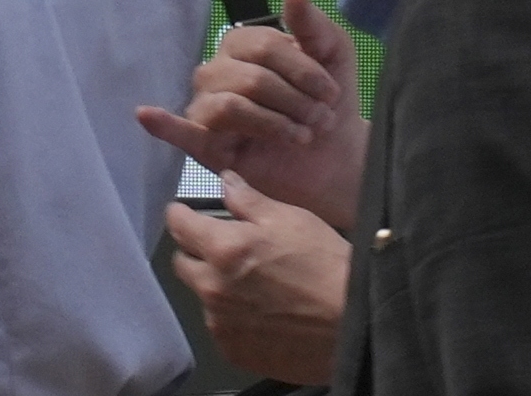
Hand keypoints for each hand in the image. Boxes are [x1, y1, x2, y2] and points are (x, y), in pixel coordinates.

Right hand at [136, 0, 366, 226]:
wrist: (335, 159)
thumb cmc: (327, 101)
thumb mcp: (332, 55)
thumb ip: (312, 24)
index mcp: (243, 45)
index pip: (264, 46)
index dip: (302, 70)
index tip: (331, 93)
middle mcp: (218, 71)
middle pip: (251, 78)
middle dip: (295, 101)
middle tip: (320, 120)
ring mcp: (207, 107)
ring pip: (231, 105)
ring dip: (275, 123)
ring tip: (300, 136)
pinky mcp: (206, 147)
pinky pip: (182, 131)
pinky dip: (164, 125)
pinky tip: (148, 116)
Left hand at [160, 172, 350, 386]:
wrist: (352, 324)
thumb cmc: (326, 266)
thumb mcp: (291, 219)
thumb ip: (249, 201)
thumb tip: (226, 181)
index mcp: (223, 249)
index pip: (178, 225)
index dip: (181, 214)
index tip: (186, 213)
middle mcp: (213, 288)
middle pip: (182, 263)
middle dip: (197, 252)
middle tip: (226, 249)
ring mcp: (221, 323)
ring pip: (202, 296)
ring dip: (216, 286)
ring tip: (253, 285)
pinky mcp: (233, 350)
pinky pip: (220, 326)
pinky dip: (232, 316)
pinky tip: (261, 312)